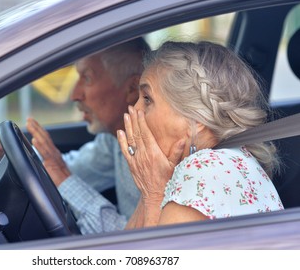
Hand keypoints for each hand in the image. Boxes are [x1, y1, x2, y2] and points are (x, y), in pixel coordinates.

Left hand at [26, 117, 70, 185]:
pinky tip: (34, 140)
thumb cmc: (62, 181)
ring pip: (44, 141)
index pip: (46, 139)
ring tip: (30, 124)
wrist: (70, 187)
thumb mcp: (52, 169)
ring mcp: (54, 157)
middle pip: (45, 136)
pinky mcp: (52, 163)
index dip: (39, 130)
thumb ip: (46, 163)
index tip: (32, 123)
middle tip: (29, 119)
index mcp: (54, 153)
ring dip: (36, 132)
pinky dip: (40, 145)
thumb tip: (39, 160)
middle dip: (36, 127)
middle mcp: (54, 152)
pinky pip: (45, 153)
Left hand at [117, 106, 184, 221]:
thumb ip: (177, 152)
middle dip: (134, 120)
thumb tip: (183, 139)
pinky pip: (125, 150)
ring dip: (127, 126)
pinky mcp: (131, 165)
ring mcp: (136, 159)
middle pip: (137, 133)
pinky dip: (122, 141)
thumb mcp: (175, 166)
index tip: (140, 111)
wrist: (155, 195)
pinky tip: (120, 132)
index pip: (146, 133)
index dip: (142, 121)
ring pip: (130, 140)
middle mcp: (143, 154)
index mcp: (154, 153)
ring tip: (126, 115)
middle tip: (130, 108)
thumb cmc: (167, 181)